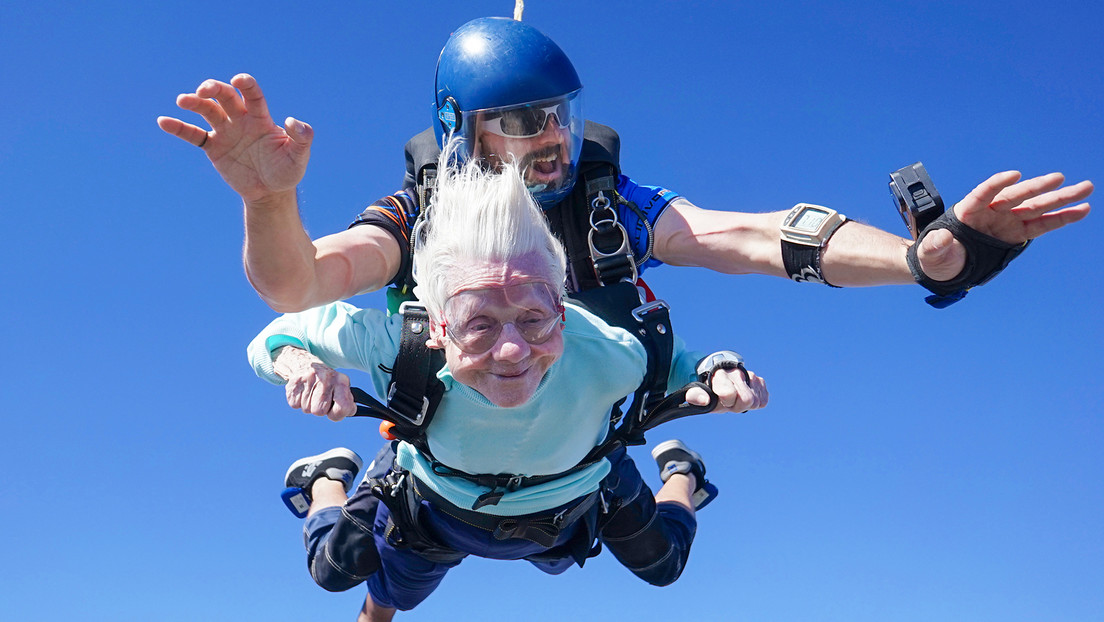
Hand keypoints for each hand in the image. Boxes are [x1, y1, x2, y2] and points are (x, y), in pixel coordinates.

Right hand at [156, 73, 312, 203]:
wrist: (270, 192)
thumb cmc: (286, 171)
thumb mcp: (298, 157)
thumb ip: (302, 138)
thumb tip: (293, 121)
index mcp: (261, 118)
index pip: (252, 95)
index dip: (246, 85)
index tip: (238, 80)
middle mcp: (240, 119)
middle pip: (225, 96)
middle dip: (214, 89)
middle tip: (204, 90)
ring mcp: (225, 132)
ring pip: (207, 111)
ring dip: (194, 103)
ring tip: (183, 100)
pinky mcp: (213, 147)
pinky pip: (193, 135)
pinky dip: (178, 128)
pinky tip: (163, 121)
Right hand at [272, 347, 355, 420]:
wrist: (306, 365)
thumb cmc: (328, 383)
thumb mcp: (342, 389)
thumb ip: (347, 403)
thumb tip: (349, 410)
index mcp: (341, 381)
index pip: (343, 406)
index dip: (337, 414)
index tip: (334, 410)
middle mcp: (326, 378)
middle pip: (319, 411)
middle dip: (320, 409)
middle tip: (321, 399)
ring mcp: (308, 379)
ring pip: (306, 409)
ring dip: (309, 405)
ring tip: (311, 393)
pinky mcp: (294, 383)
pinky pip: (295, 405)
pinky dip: (298, 402)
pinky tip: (303, 391)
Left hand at [686, 366, 768, 413]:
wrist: (720, 376)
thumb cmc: (709, 388)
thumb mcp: (697, 392)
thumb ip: (695, 396)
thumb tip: (705, 400)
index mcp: (720, 375)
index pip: (730, 393)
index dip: (727, 401)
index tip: (722, 399)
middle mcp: (737, 372)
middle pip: (748, 400)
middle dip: (738, 405)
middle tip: (730, 401)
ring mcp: (751, 375)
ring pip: (757, 401)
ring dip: (746, 404)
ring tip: (736, 398)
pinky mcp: (760, 381)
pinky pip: (764, 400)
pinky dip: (755, 402)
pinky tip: (745, 396)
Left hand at [915, 171, 1091, 280]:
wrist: (944, 264)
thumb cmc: (936, 255)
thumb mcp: (931, 252)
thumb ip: (935, 245)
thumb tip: (941, 239)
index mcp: (968, 211)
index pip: (983, 193)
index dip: (997, 184)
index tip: (1013, 175)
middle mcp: (991, 211)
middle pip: (1017, 196)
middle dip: (1037, 187)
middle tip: (1059, 177)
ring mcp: (1007, 220)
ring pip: (1036, 206)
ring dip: (1060, 198)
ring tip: (1085, 188)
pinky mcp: (1018, 233)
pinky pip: (1042, 224)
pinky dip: (1061, 218)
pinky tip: (1082, 210)